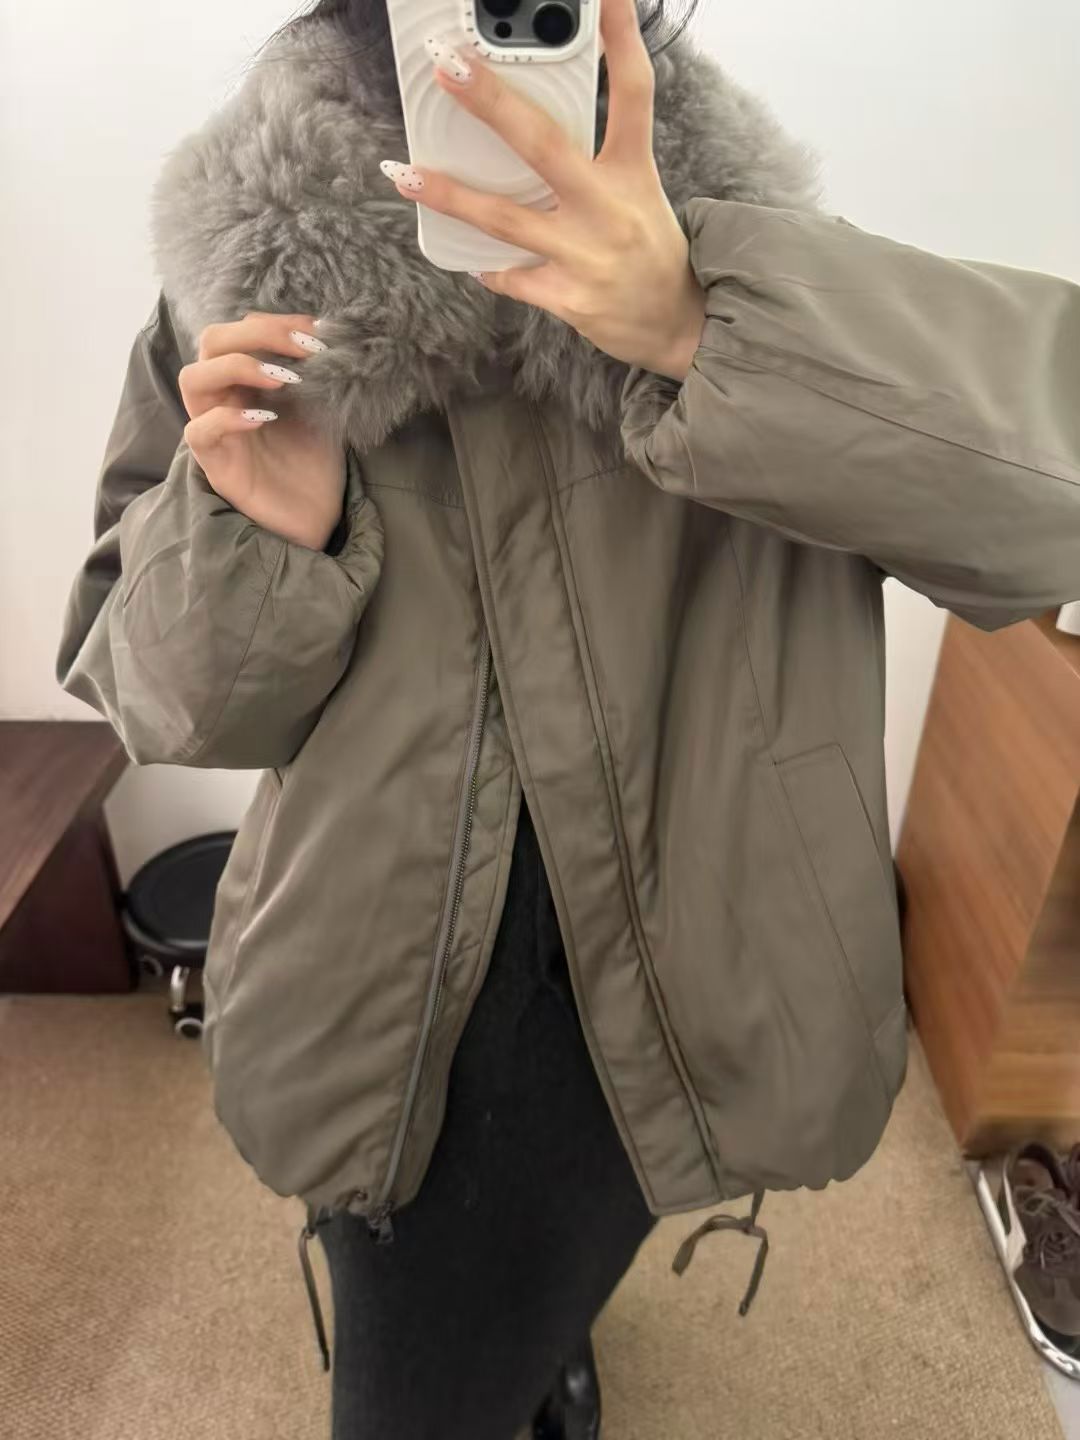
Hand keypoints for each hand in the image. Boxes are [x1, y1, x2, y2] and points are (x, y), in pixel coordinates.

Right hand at [180, 313, 345, 550]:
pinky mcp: (216, 465)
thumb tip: (333, 335)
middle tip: (305, 348)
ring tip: (285, 379)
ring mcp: (215, 431)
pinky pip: (199, 432)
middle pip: (212, 342)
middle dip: (258, 334)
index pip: (241, 330)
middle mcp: (223, 399)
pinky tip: (265, 419)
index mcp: (246, 381)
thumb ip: (319, 375)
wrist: (318, 518)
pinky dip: (228, 418)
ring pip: (193, 378)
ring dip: (238, 367)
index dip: (276, 322)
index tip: (317, 330)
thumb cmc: (315, 464)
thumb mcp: (323, 409)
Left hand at [379, 0, 706, 382]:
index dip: (621, 41)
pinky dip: (487, 266)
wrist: (676, 327)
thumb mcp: (637, 194)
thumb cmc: (649, 251)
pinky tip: (466, 256)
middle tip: (450, 67)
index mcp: (632, 174)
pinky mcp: (568, 298)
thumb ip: (595, 161)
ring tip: (405, 174)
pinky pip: (510, 277)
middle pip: (544, 146)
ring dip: (450, 196)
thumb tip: (530, 127)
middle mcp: (608, 210)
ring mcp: (585, 256)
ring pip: (505, 219)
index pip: (632, 95)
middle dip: (492, 104)